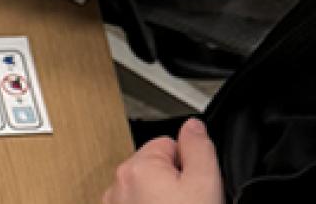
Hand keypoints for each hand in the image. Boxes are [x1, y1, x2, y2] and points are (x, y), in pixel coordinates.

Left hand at [103, 119, 224, 203]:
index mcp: (137, 166)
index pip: (168, 144)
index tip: (197, 184)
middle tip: (191, 201)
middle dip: (175, 181)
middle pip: (157, 166)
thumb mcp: (205, 183)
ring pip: (148, 189)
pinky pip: (139, 203)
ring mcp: (115, 202)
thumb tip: (194, 124)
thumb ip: (199, 148)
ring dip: (163, 197)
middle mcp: (118, 182)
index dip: (189, 164)